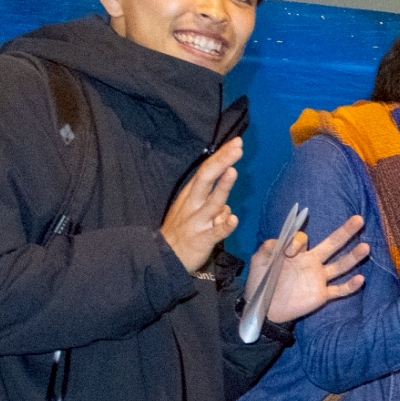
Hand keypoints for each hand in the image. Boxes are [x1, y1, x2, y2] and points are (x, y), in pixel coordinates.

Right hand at [160, 137, 241, 272]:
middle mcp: (193, 205)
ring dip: (223, 187)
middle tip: (237, 148)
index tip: (236, 143)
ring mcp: (197, 222)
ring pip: (212, 202)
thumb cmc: (181, 230)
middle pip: (207, 179)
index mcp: (190, 195)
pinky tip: (234, 219)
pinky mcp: (202, 240)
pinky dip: (224, 225)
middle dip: (222, 162)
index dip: (220, 156)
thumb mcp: (190, 208)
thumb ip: (208, 197)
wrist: (163, 257)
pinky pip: (215, 232)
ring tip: (233, 172)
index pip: (206, 171)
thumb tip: (226, 188)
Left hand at [252, 215, 370, 324]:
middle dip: (345, 232)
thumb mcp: (260, 260)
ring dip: (353, 257)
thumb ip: (269, 247)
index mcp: (298, 253)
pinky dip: (350, 286)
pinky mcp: (321, 295)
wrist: (263, 308)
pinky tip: (360, 279)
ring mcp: (319, 279)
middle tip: (358, 220)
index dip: (298, 242)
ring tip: (365, 247)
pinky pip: (339, 290)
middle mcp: (312, 262)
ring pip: (341, 266)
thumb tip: (285, 242)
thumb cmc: (261, 281)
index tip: (288, 252)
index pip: (305, 240)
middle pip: (333, 244)